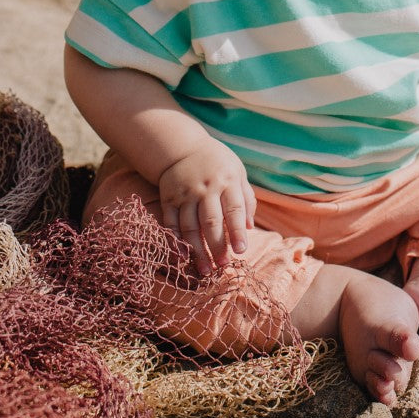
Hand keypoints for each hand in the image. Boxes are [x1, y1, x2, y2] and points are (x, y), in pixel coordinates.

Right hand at [157, 143, 256, 275]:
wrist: (182, 147)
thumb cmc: (217, 163)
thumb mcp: (238, 172)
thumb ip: (246, 198)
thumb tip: (249, 227)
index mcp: (227, 181)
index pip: (234, 209)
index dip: (237, 231)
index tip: (241, 251)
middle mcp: (206, 188)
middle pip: (211, 222)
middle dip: (217, 246)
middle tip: (223, 266)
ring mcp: (185, 194)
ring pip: (190, 227)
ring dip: (197, 250)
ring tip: (206, 270)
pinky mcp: (168, 199)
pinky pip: (171, 223)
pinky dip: (175, 241)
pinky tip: (182, 257)